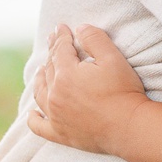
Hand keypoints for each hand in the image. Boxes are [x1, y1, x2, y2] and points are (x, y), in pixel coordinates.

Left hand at [26, 24, 151, 157]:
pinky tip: (32, 114)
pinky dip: (33, 120)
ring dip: (39, 79)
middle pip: (49, 68)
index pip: (60, 50)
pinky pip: (39, 127)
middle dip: (52, 52)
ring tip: (40, 70)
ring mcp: (55, 116)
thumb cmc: (123, 92)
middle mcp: (55, 94)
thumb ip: (95, 39)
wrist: (129, 127)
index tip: (61, 27)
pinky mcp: (60, 134)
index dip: (61, 36)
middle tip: (52, 40)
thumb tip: (79, 28)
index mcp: (66, 74)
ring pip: (40, 93)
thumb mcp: (113, 58)